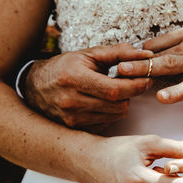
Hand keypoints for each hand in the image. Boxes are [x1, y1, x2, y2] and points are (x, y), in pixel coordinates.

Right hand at [24, 43, 153, 131]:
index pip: (116, 89)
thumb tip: (147, 56)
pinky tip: (105, 102)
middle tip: (132, 83)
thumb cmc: (65, 67)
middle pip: (118, 105)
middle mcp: (71, 101)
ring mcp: (72, 118)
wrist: (35, 86)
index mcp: (74, 78)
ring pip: (115, 115)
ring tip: (116, 91)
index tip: (147, 79)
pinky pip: (107, 123)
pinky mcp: (75, 128)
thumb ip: (120, 53)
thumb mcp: (90, 55)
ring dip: (123, 103)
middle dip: (132, 94)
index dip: (136, 85)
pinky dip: (112, 113)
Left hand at [117, 26, 182, 106]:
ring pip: (171, 65)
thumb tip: (147, 59)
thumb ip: (175, 53)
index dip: (137, 54)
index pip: (157, 43)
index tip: (119, 61)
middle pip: (160, 53)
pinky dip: (176, 91)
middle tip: (115, 67)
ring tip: (127, 76)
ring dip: (147, 71)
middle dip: (136, 61)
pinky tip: (161, 97)